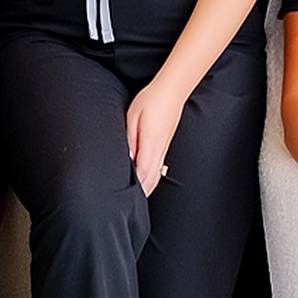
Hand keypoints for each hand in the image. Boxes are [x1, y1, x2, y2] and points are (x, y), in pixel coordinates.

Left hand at [126, 77, 186, 196]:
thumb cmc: (151, 101)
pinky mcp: (165, 145)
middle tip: (127, 207)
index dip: (135, 190)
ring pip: (156, 175)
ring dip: (147, 188)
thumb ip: (130, 140)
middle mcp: (160, 150)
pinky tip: (145, 182)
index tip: (125, 202)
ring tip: (135, 200)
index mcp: (151, 144)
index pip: (143, 174)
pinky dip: (152, 179)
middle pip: (151, 179)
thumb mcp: (133, 117)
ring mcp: (164, 148)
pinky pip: (159, 168)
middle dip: (141, 194)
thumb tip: (128, 160)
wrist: (172, 91)